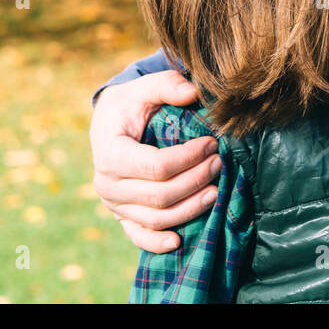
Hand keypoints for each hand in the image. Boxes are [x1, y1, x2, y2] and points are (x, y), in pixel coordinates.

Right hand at [90, 69, 219, 252]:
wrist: (108, 125)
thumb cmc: (130, 105)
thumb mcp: (145, 88)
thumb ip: (168, 86)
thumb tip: (193, 92)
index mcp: (111, 154)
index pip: (157, 167)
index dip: (190, 158)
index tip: (212, 143)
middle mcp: (108, 185)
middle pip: (161, 195)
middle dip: (196, 180)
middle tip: (221, 163)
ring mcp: (114, 205)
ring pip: (156, 219)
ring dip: (190, 208)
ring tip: (217, 191)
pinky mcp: (122, 216)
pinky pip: (139, 236)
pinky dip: (158, 243)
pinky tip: (180, 241)